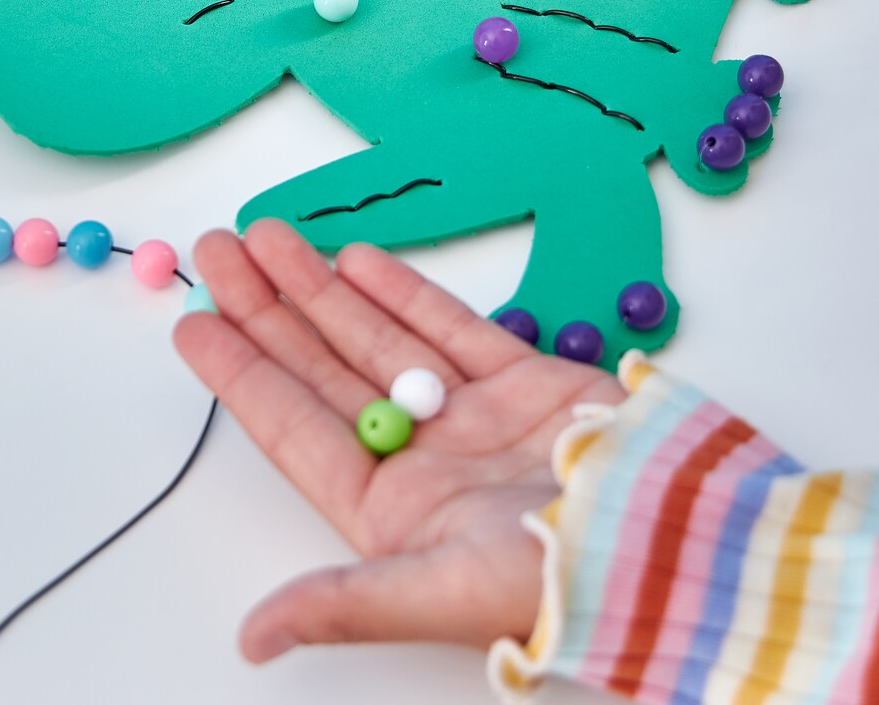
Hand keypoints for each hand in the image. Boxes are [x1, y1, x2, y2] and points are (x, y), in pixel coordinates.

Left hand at [173, 220, 623, 660]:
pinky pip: (449, 326)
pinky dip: (403, 290)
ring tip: (272, 238)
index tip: (193, 323)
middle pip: (323, 368)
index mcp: (389, 512)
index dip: (240, 374)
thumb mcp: (441, 595)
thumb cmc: (566, 578)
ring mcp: (470, 415)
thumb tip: (250, 640)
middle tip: (220, 248)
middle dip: (269, 308)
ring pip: (376, 337)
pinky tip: (357, 257)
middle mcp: (421, 458)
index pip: (294, 428)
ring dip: (322, 287)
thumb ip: (343, 604)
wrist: (686, 537)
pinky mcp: (523, 381)